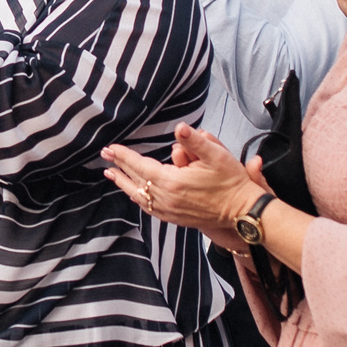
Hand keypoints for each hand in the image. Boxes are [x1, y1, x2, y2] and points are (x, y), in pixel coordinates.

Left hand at [101, 125, 260, 250]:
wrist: (241, 210)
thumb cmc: (230, 182)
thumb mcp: (216, 155)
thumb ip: (195, 141)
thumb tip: (180, 128)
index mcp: (173, 182)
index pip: (141, 165)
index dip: (124, 156)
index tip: (111, 148)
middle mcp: (167, 198)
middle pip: (136, 180)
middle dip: (119, 167)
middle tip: (105, 156)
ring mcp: (170, 210)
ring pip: (139, 196)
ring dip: (124, 184)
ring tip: (112, 175)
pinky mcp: (175, 218)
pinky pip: (149, 207)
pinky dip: (138, 198)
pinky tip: (135, 193)